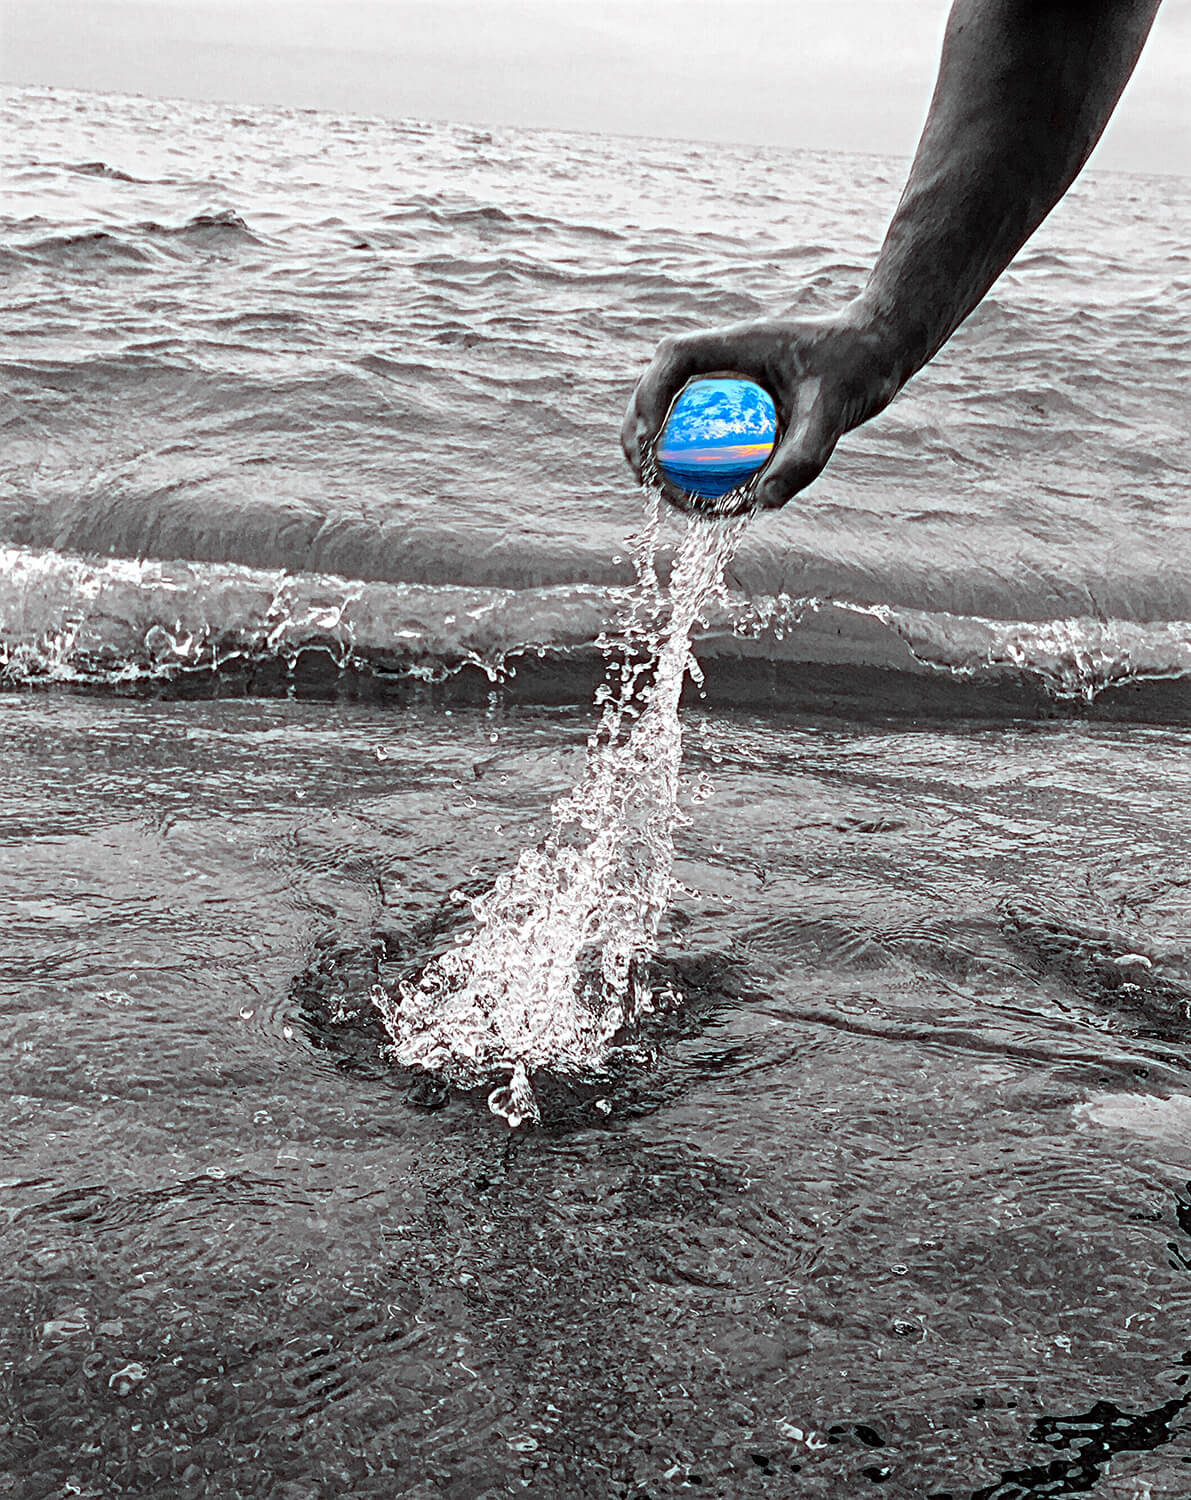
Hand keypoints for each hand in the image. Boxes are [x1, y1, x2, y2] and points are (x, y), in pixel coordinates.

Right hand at [620, 311, 893, 511]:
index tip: (650, 445)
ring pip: (665, 421)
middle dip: (639, 439)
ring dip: (655, 460)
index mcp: (732, 345)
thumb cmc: (858, 369)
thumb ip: (805, 454)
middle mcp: (717, 363)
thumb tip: (763, 503)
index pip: (673, 360)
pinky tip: (703, 507)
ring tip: (671, 502)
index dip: (649, 399)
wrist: (875, 355)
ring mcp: (719, 386)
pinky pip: (693, 441)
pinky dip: (688, 472)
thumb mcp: (836, 411)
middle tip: (649, 484)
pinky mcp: (729, 410)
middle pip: (653, 394)